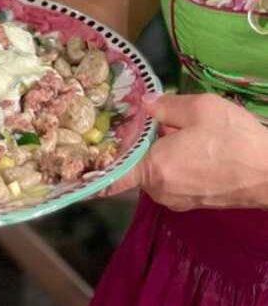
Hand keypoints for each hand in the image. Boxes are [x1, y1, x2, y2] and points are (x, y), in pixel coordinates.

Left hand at [100, 93, 267, 210]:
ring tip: (173, 130)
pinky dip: (173, 163)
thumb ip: (165, 106)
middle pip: (133, 167)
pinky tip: (190, 146)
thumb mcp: (200, 109)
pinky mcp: (192, 202)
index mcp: (154, 170)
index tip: (69, 168)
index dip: (88, 174)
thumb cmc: (235, 141)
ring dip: (158, 153)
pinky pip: (171, 179)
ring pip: (154, 172)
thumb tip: (142, 103)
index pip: (109, 178)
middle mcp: (158, 190)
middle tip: (138, 124)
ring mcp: (176, 200)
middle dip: (136, 147)